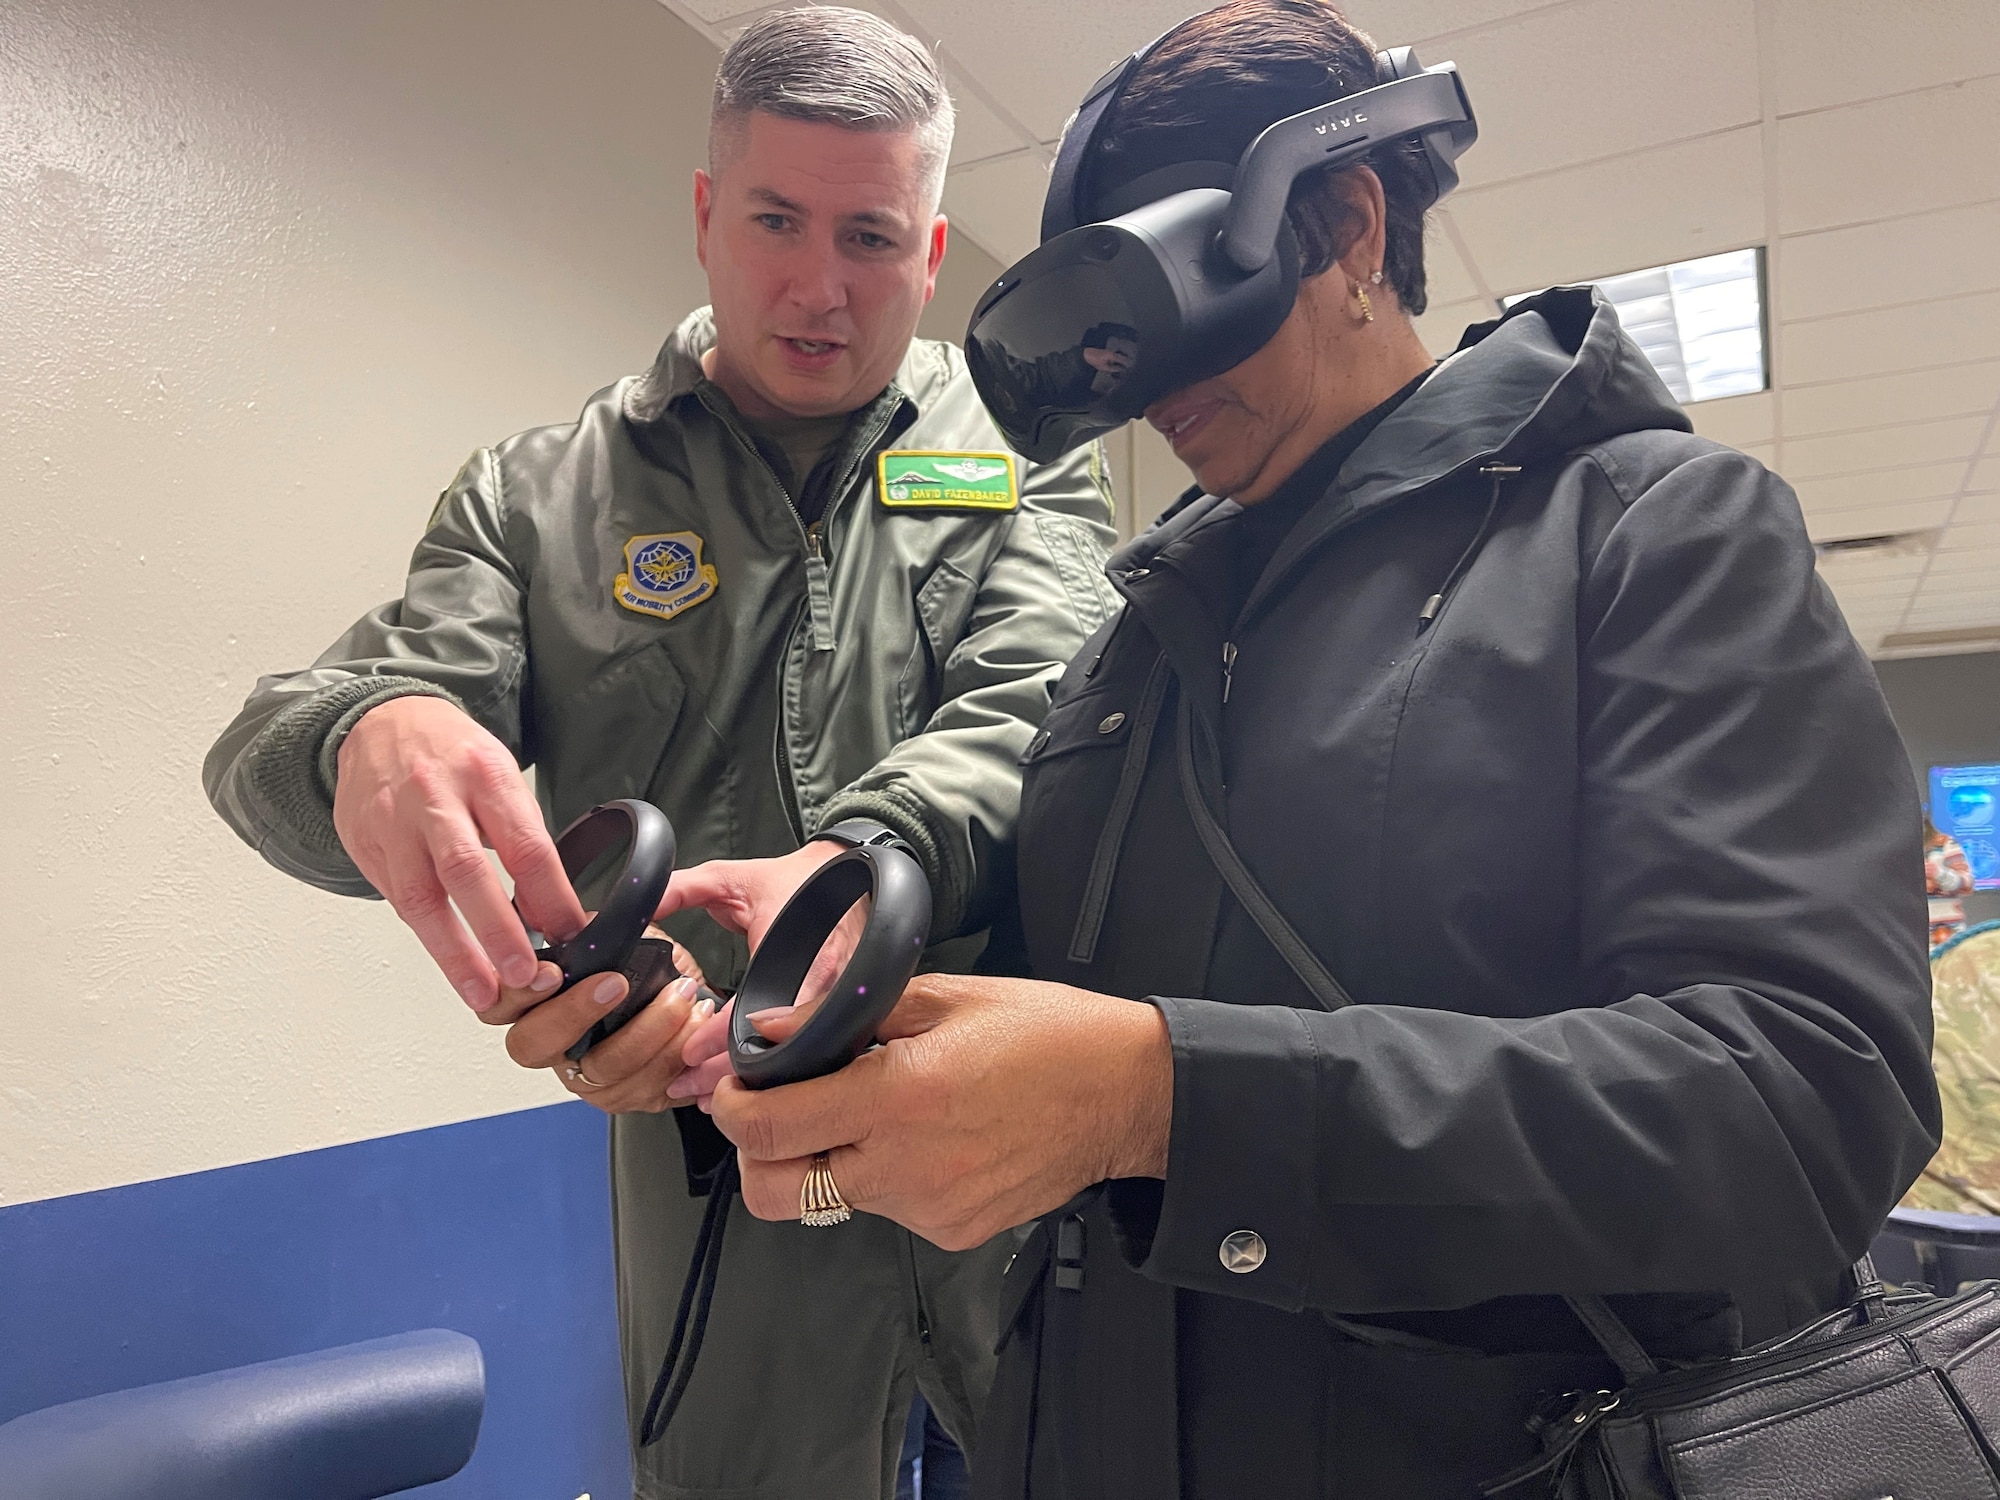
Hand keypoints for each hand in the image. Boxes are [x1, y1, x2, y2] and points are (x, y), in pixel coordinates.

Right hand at [333, 695, 584, 1010]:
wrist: (382, 722)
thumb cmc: (453, 755)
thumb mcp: (502, 778)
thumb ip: (526, 840)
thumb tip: (555, 910)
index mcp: (485, 775)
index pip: (525, 843)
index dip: (550, 896)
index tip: (570, 934)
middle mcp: (434, 797)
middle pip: (467, 871)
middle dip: (497, 930)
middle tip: (524, 975)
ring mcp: (392, 823)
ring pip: (420, 896)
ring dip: (454, 953)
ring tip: (483, 993)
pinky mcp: (364, 845)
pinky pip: (397, 899)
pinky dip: (426, 935)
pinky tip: (450, 963)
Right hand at [497, 937, 714, 1113]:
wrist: (692, 1000)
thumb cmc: (646, 968)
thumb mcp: (617, 937)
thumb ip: (591, 930)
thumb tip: (583, 920)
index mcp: (537, 1004)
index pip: (496, 1004)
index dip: (516, 992)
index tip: (551, 972)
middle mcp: (554, 1048)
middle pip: (533, 1046)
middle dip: (576, 1012)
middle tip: (617, 983)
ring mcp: (589, 1079)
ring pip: (603, 1070)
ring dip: (649, 1028)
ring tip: (680, 994)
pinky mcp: (631, 1097)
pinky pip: (649, 1087)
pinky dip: (679, 1051)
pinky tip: (694, 1022)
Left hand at [655, 840, 860, 1103]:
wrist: (844, 875)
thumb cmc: (791, 880)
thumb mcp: (731, 878)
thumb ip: (682, 889)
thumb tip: (639, 905)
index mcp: (799, 952)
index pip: (754, 1010)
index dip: (717, 1037)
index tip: (687, 1053)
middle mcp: (825, 984)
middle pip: (774, 1049)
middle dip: (727, 1075)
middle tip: (685, 1087)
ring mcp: (835, 1002)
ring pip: (790, 1059)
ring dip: (748, 1080)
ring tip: (706, 1095)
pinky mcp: (837, 1011)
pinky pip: (801, 1050)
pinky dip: (771, 1069)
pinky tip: (744, 1081)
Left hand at [707, 974, 1173, 1249]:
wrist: (1126, 1094)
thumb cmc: (1046, 1034)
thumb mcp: (944, 996)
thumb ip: (847, 1015)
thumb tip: (770, 1031)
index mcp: (898, 1095)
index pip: (766, 1127)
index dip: (731, 1106)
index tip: (736, 1086)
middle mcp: (904, 1164)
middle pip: (773, 1191)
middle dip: (757, 1152)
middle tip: (780, 1113)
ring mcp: (928, 1208)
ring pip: (831, 1199)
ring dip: (829, 1160)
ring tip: (876, 1114)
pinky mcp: (951, 1232)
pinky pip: (886, 1210)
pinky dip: (885, 1176)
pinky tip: (927, 1138)